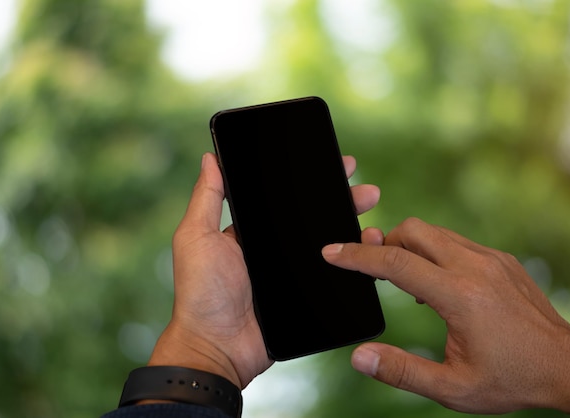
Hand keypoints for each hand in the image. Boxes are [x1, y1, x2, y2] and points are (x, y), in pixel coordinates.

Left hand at [148, 153, 379, 388]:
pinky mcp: (307, 298)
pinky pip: (334, 278)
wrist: (217, 348)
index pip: (286, 200)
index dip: (310, 182)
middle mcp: (275, 250)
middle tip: (365, 190)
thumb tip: (210, 157)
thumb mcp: (196, 237)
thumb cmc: (201, 293)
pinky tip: (371, 252)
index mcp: (252, 231)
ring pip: (330, 246)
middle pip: (315, 219)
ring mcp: (294, 274)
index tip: (334, 166)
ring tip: (373, 220)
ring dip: (353, 230)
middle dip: (342, 201)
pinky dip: (354, 265)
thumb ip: (206, 199)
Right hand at [322, 218, 569, 415]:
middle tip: (371, 267)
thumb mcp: (452, 388)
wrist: (566, 365)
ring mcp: (490, 258)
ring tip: (406, 283)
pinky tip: (437, 285)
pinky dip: (434, 253)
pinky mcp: (500, 259)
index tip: (331, 252)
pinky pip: (455, 242)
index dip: (356, 257)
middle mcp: (474, 266)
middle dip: (383, 242)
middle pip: (413, 231)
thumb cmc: (511, 379)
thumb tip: (360, 355)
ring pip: (434, 233)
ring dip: (409, 247)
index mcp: (459, 295)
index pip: (395, 263)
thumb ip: (401, 371)